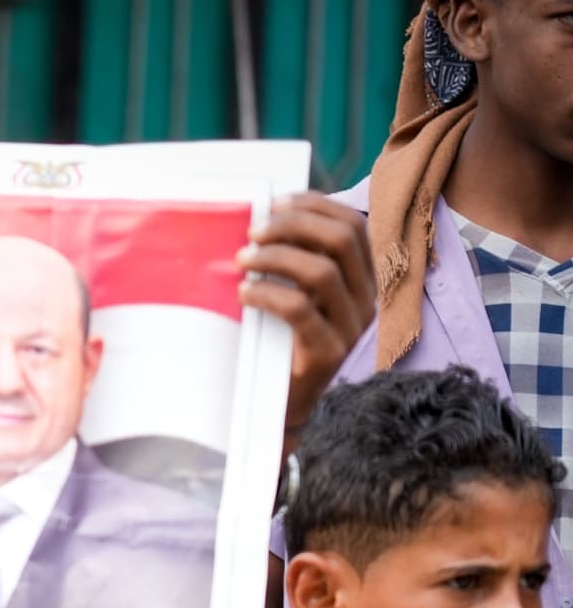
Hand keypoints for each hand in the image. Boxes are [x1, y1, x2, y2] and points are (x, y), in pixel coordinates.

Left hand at [239, 191, 373, 437]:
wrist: (282, 404)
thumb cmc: (279, 340)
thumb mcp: (291, 292)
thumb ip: (290, 261)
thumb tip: (263, 220)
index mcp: (362, 278)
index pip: (352, 225)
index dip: (314, 206)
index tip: (273, 203)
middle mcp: (366, 299)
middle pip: (342, 240)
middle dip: (293, 226)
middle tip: (252, 232)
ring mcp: (351, 327)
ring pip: (322, 272)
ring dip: (275, 258)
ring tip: (241, 261)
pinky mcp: (328, 353)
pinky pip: (301, 310)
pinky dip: (268, 294)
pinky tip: (244, 293)